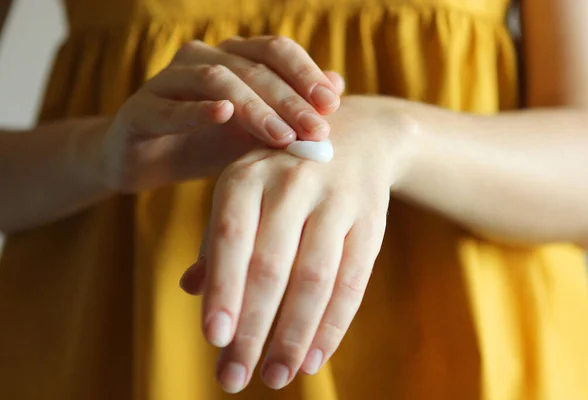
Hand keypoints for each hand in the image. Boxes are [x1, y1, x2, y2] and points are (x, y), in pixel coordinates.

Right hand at [99, 36, 344, 192]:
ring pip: (217, 80)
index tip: (332, 105)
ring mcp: (168, 79)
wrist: (147, 161)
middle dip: (289, 99)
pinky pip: (170, 107)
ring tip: (282, 136)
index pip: (275, 51)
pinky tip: (223, 115)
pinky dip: (198, 111)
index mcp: (232, 56)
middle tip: (316, 129)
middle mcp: (201, 58)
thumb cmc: (207, 143)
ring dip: (255, 108)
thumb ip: (291, 109)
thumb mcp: (256, 130)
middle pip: (252, 66)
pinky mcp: (140, 109)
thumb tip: (338, 86)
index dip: (306, 73)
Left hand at [180, 97, 407, 392]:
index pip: (232, 237)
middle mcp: (292, 184)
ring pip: (315, 279)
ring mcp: (336, 201)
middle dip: (253, 329)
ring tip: (276, 376)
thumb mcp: (245, 187)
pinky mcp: (370, 222)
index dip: (224, 289)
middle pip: (272, 267)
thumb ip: (218, 236)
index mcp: (249, 175)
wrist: (358, 136)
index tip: (214, 339)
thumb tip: (191, 290)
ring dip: (293, 336)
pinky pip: (353, 281)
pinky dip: (333, 325)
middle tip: (233, 378)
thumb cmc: (284, 173)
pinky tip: (313, 358)